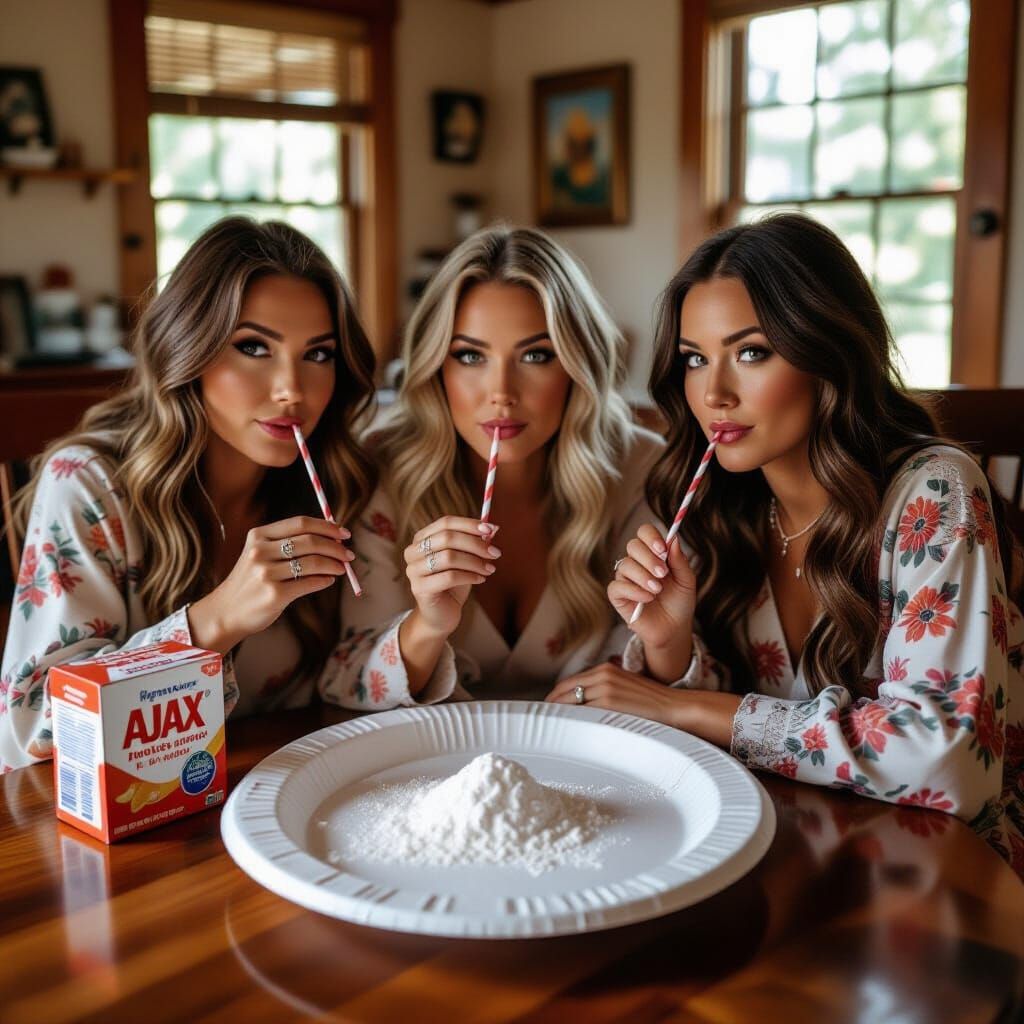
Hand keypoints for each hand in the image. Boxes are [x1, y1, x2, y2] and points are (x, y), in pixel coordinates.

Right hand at [189, 515, 352, 651]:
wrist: (226, 612)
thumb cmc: (251, 581)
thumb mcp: (260, 555)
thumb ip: (289, 543)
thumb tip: (332, 538)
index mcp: (258, 535)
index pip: (301, 523)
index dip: (327, 526)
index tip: (344, 534)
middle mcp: (260, 551)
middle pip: (310, 541)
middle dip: (335, 547)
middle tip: (349, 554)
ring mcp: (266, 573)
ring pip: (313, 562)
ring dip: (334, 565)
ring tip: (342, 568)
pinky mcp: (275, 595)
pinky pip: (310, 583)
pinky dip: (325, 580)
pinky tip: (328, 580)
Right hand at [403, 516, 499, 637]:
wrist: (441, 614)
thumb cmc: (453, 583)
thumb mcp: (464, 559)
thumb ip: (473, 542)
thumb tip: (492, 528)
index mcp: (421, 538)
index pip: (446, 523)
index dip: (469, 524)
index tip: (491, 530)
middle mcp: (413, 552)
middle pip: (448, 538)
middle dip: (476, 544)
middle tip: (495, 553)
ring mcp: (414, 570)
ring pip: (449, 557)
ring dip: (475, 562)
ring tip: (490, 569)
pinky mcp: (419, 588)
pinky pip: (449, 577)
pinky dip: (470, 576)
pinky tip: (480, 579)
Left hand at [546, 662, 741, 744]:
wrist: (676, 708)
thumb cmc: (652, 704)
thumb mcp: (626, 688)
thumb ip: (604, 691)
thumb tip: (583, 707)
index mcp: (605, 670)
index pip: (569, 683)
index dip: (555, 698)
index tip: (548, 711)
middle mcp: (602, 676)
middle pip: (564, 692)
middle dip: (552, 708)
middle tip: (544, 724)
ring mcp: (606, 689)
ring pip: (571, 703)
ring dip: (560, 716)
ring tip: (553, 731)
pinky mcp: (611, 704)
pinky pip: (584, 713)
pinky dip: (574, 722)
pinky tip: (569, 733)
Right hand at [610, 523, 695, 654]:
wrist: (674, 628)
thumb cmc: (679, 602)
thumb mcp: (686, 580)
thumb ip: (680, 560)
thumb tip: (674, 539)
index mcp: (653, 553)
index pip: (644, 533)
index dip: (651, 537)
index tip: (663, 549)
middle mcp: (637, 562)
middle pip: (633, 546)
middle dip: (649, 558)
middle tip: (663, 573)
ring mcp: (625, 578)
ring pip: (625, 566)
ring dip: (643, 577)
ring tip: (657, 590)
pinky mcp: (618, 595)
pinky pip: (617, 586)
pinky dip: (633, 591)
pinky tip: (647, 599)